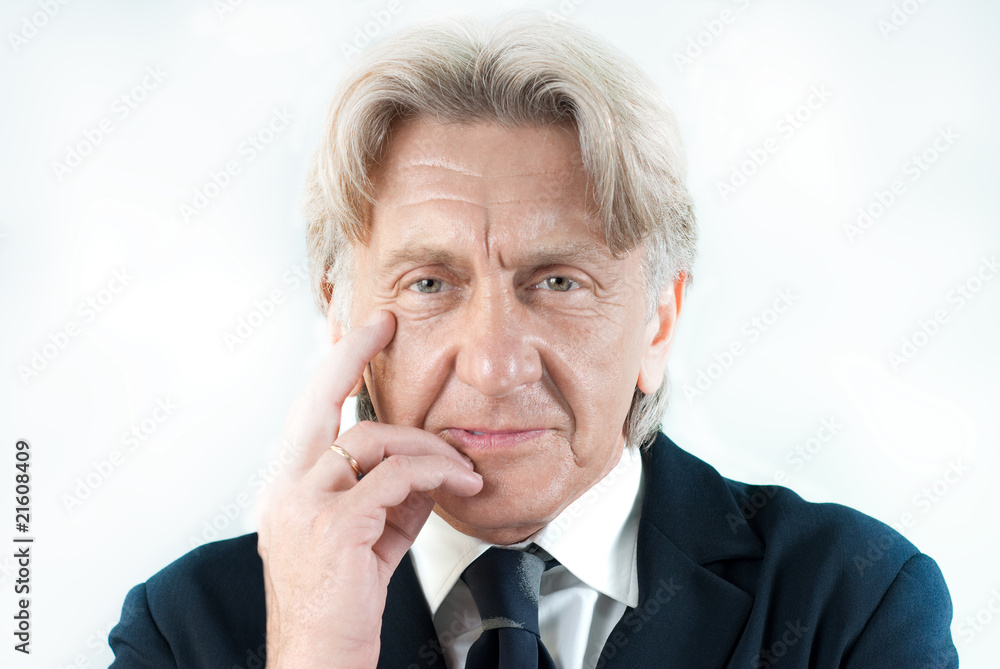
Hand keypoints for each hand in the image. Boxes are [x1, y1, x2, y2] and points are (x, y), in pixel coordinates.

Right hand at [257, 310, 482, 668]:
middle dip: (350, 354)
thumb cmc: (340, 603)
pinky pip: (395, 477)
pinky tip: (459, 481)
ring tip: (461, 464)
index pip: (307, 412)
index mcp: (288, 487)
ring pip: (371, 439)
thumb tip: (429, 460)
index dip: (332, 369)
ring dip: (427, 445)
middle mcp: (286, 488)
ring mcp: (304, 505)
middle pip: (316, 400)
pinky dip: (435, 471)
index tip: (353, 332)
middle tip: (380, 325)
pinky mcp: (335, 527)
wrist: (318, 659)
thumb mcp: (370, 537)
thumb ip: (392, 494)